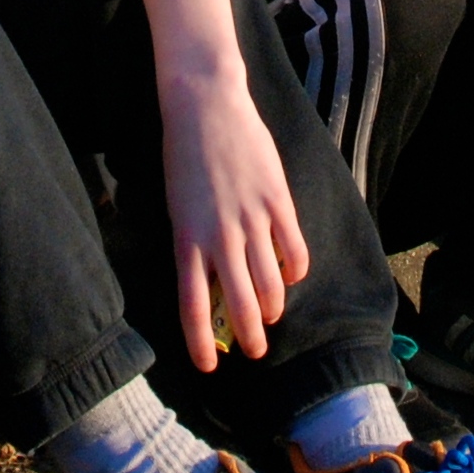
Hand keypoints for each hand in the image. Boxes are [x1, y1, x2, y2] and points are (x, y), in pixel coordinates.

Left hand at [160, 71, 309, 371]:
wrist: (205, 105)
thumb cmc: (183, 157)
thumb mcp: (178, 208)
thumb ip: (194, 246)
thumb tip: (210, 285)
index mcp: (187, 239)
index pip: (193, 307)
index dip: (201, 343)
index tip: (207, 367)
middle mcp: (219, 236)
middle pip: (239, 304)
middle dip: (248, 335)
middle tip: (253, 350)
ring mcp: (251, 219)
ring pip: (270, 283)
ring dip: (273, 308)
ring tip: (272, 317)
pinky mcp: (277, 200)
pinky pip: (293, 248)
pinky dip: (295, 269)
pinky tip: (293, 276)